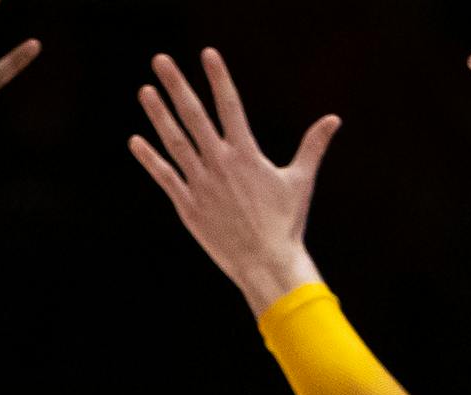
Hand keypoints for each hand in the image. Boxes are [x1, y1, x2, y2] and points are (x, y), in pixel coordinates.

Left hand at [129, 49, 336, 314]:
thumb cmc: (285, 224)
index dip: (218, 77)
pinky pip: (165, 177)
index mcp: (246, 154)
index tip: (207, 53)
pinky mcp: (188, 207)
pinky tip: (136, 140)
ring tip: (144, 90)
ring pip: (175, 142)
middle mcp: (220, 164)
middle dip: (177, 86)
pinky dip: (150, 158)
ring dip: (158, 115)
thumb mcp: (300, 181)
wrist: (266, 264)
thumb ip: (313, 146)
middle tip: (160, 60)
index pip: (230, 105)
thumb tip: (334, 118)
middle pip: (194, 116)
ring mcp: (201, 185)